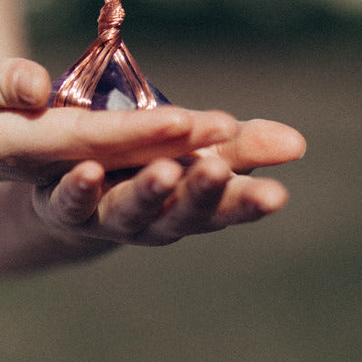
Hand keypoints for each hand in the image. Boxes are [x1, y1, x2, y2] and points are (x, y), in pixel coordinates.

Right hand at [0, 45, 243, 192]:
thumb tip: (35, 85)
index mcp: (32, 155)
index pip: (94, 147)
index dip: (143, 138)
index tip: (195, 126)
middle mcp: (72, 186)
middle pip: (144, 188)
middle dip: (201, 175)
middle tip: (260, 155)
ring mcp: (97, 196)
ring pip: (168, 206)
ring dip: (223, 192)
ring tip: (281, 178)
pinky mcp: (117, 186)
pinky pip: (173, 196)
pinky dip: (219, 181)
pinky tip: (265, 162)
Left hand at [32, 118, 305, 245]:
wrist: (69, 191)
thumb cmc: (145, 166)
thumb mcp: (194, 150)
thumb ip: (239, 146)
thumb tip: (298, 142)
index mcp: (188, 202)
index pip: (224, 205)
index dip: (247, 202)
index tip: (277, 196)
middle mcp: (151, 219)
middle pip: (180, 213)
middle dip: (200, 194)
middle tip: (218, 171)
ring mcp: (105, 217)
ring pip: (128, 212)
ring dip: (146, 194)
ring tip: (161, 171)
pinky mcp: (63, 206)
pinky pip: (69, 202)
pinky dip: (80, 189)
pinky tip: (88, 169)